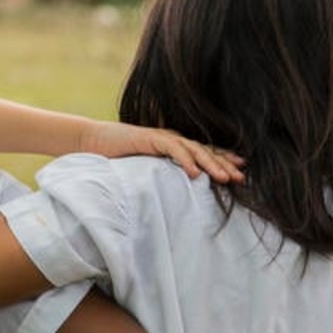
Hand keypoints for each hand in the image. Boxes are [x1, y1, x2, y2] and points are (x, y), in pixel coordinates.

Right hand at [75, 122, 244, 182]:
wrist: (91, 141)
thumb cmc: (116, 158)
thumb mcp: (145, 170)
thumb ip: (162, 177)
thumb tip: (177, 195)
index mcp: (174, 147)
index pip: (204, 153)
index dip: (222, 161)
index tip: (241, 173)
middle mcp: (171, 140)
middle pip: (204, 151)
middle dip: (224, 164)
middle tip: (241, 177)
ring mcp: (161, 137)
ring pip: (193, 149)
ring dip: (210, 163)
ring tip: (225, 178)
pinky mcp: (149, 138)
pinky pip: (172, 148)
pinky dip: (185, 159)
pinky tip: (195, 173)